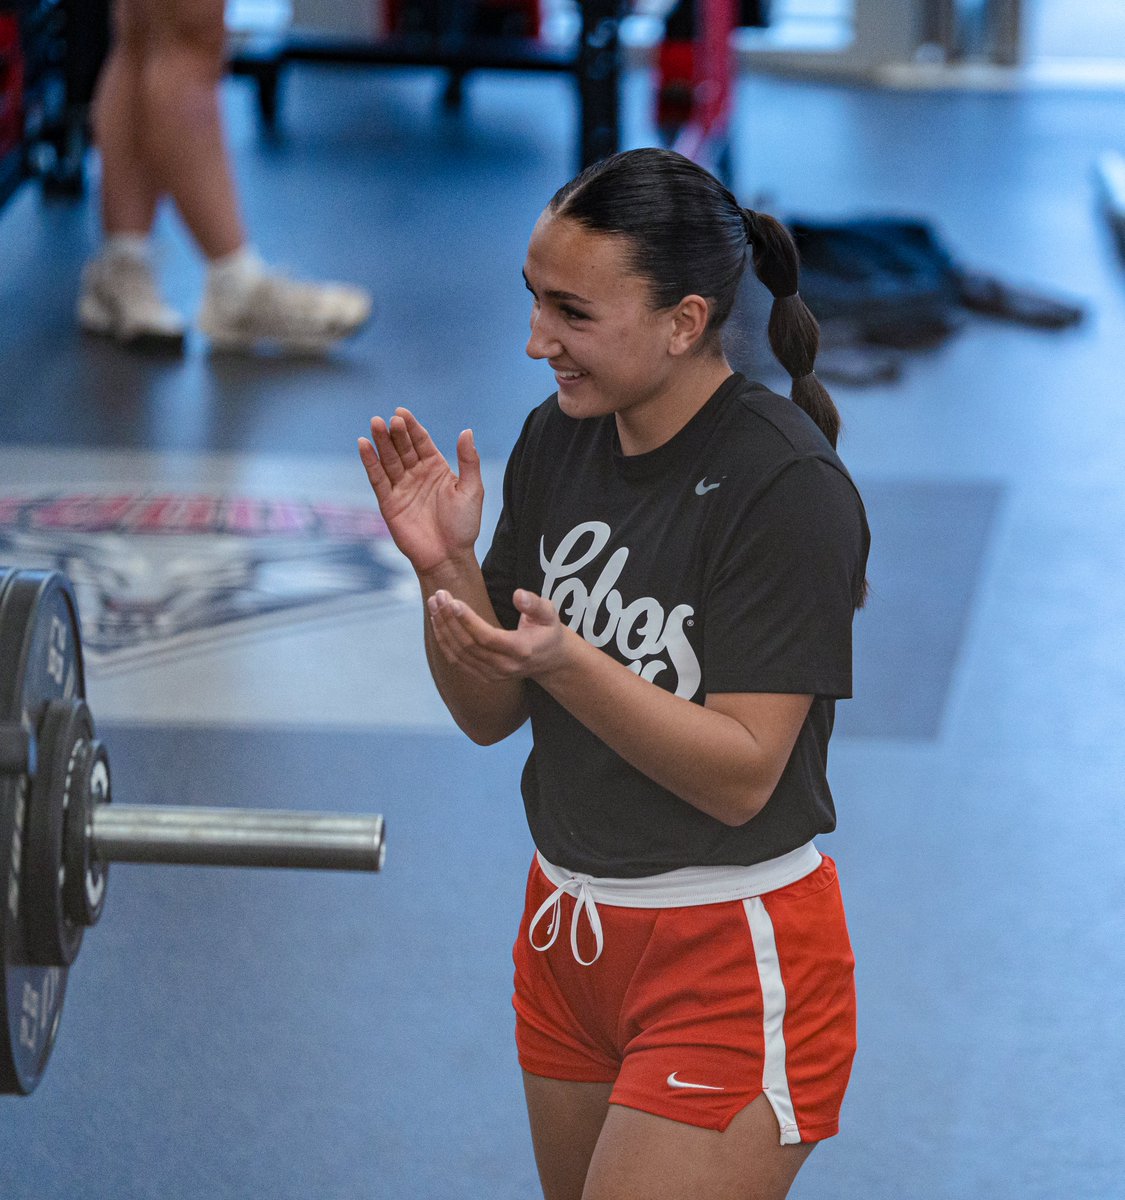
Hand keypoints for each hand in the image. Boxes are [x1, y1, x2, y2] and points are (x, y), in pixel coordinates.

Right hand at [358, 408, 482, 574]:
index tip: (401, 412)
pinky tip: (363, 445)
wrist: (448, 556)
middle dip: (396, 433)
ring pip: (389, 460)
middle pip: (403, 448)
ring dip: (381, 442)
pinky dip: (370, 462)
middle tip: (390, 420)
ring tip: (375, 424)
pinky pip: (378, 479)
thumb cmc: (464, 525)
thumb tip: (466, 431)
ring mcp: (402, 488)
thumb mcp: (471, 490)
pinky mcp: (389, 503)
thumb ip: (468, 461)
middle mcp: (417, 475)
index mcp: (437, 468)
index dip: (412, 427)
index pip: (421, 442)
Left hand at [427, 588, 570, 681]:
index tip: (454, 601)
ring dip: (443, 628)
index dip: (468, 621)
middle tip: (440, 595)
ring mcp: (492, 674)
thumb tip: (518, 594)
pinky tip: (437, 621)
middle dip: (450, 619)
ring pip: (459, 654)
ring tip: (434, 603)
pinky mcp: (483, 676)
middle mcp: (504, 667)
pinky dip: (444, 641)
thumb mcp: (549, 614)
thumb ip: (534, 604)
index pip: (488, 638)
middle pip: (469, 645)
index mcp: (521, 650)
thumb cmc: (547, 631)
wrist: (549, 660)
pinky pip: (456, 661)